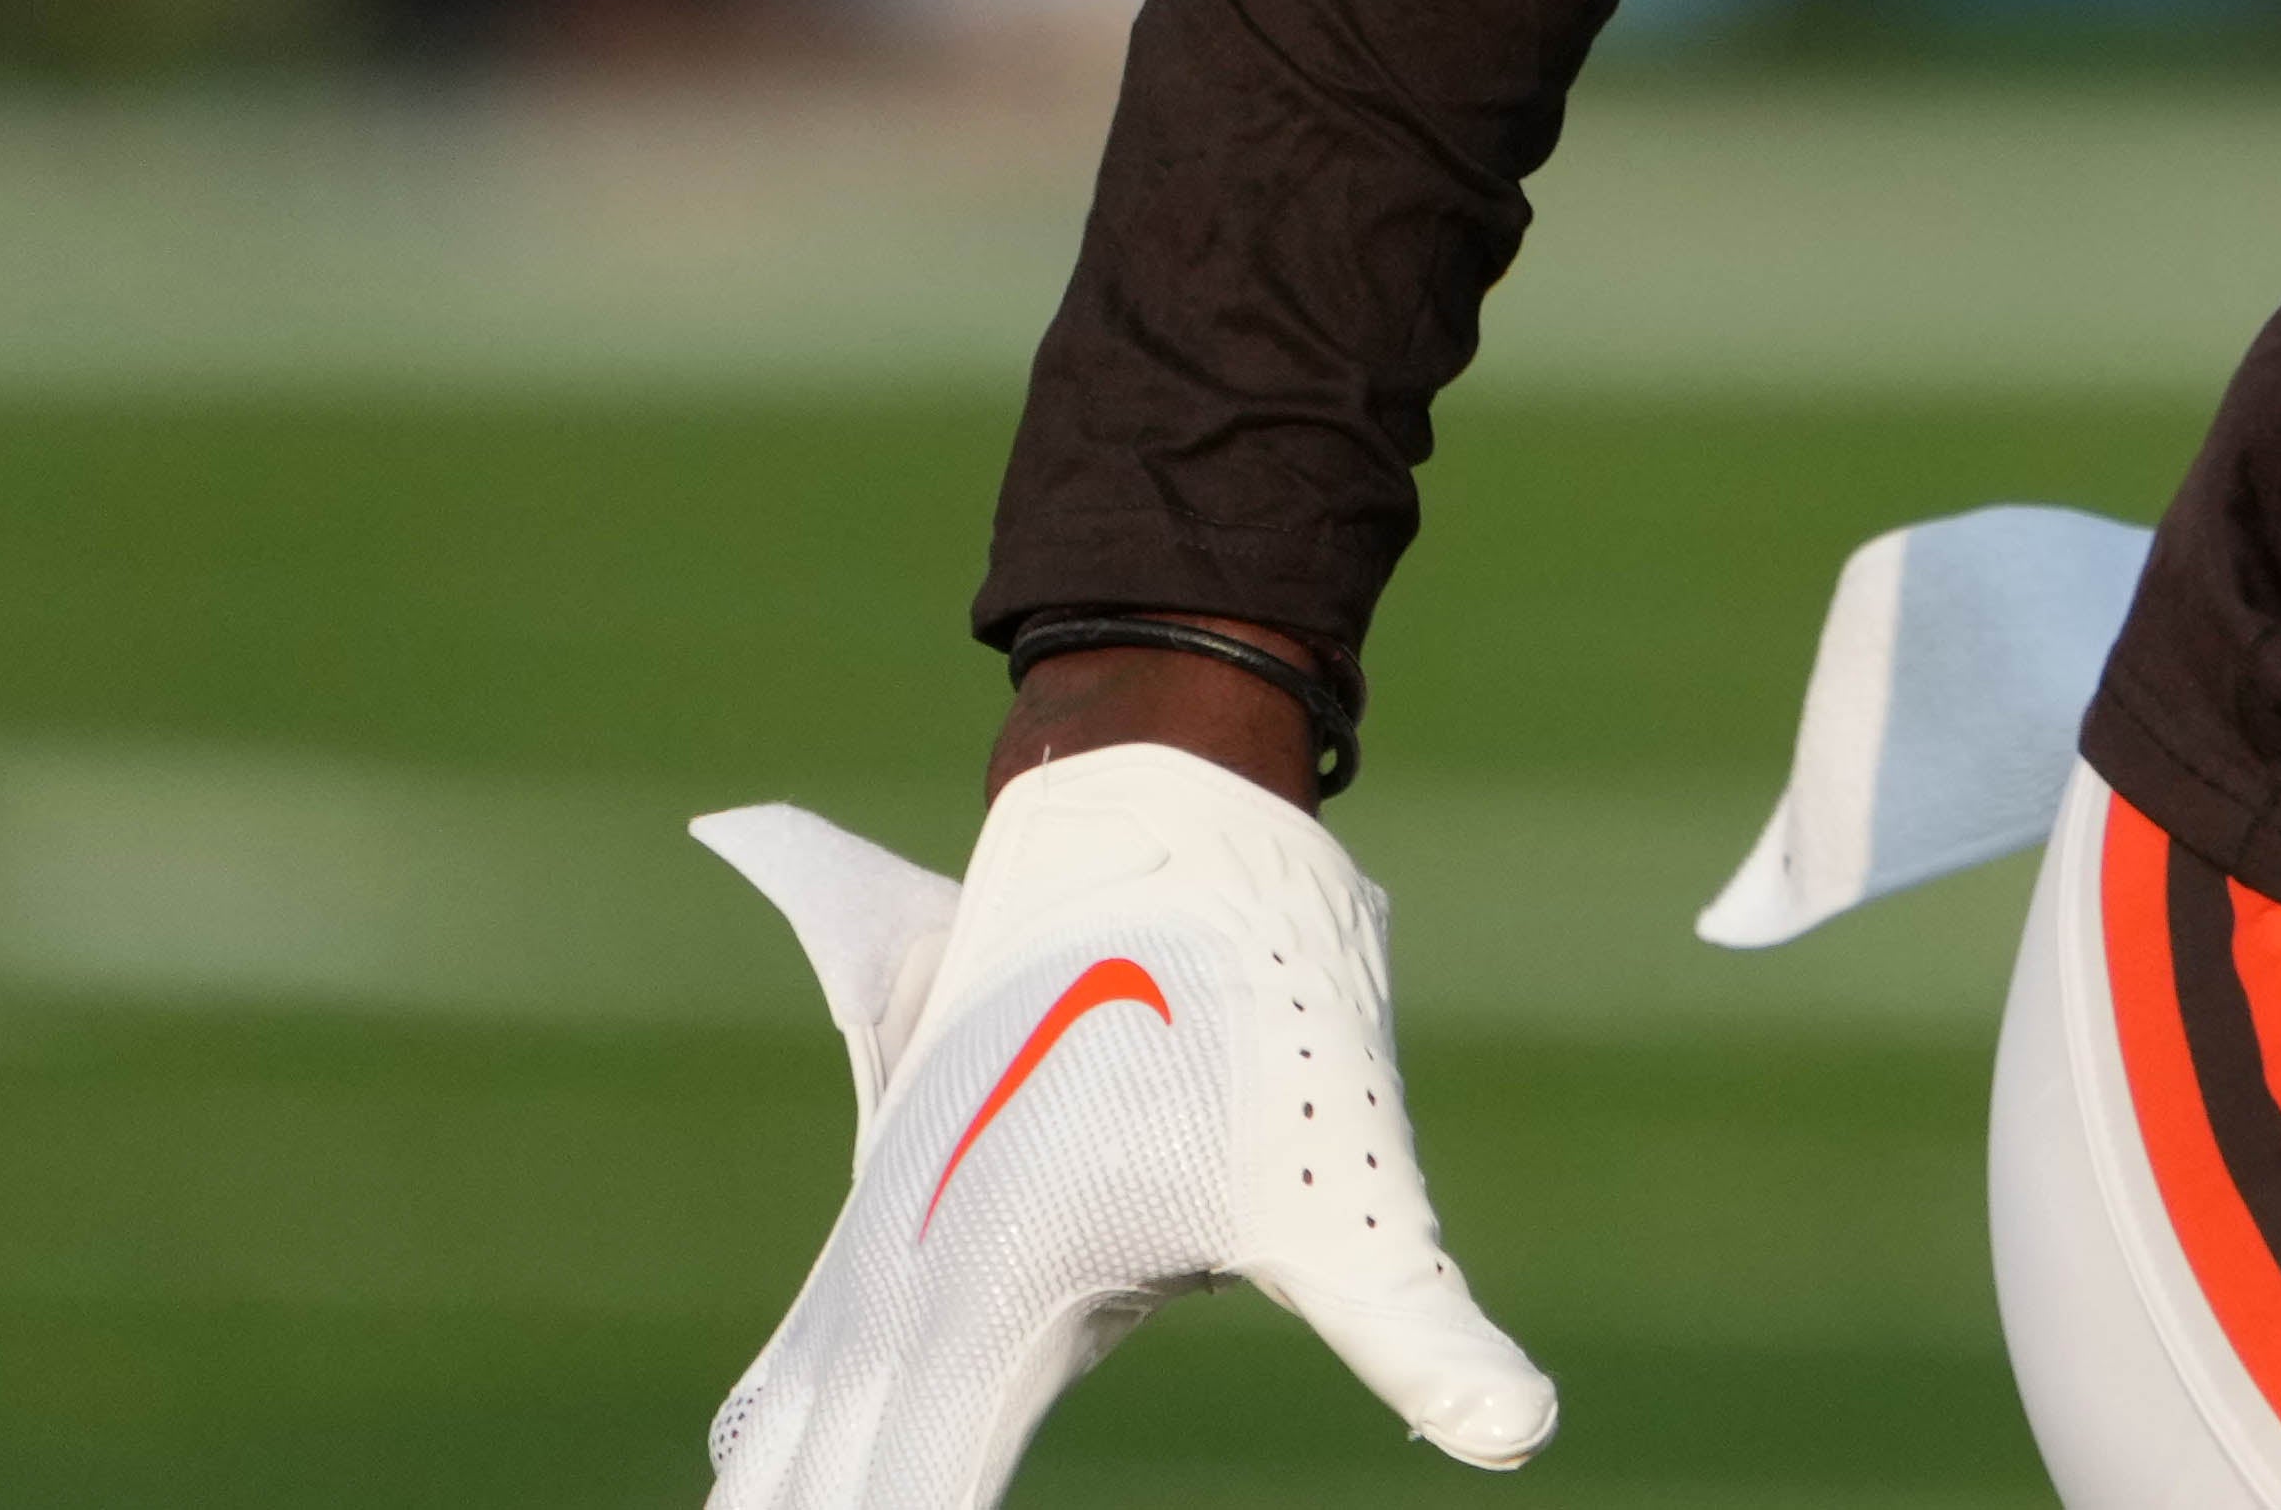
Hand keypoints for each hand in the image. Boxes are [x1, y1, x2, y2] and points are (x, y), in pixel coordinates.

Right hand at [694, 741, 1558, 1502]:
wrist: (1157, 836)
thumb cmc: (1260, 1017)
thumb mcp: (1350, 1204)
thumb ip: (1422, 1334)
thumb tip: (1526, 1434)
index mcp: (984, 1322)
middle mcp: (898, 1308)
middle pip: (814, 1495)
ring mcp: (874, 1272)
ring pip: (777, 1443)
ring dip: (784, 1496)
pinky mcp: (885, 1241)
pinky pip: (789, 1383)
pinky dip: (775, 1458)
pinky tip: (754, 1484)